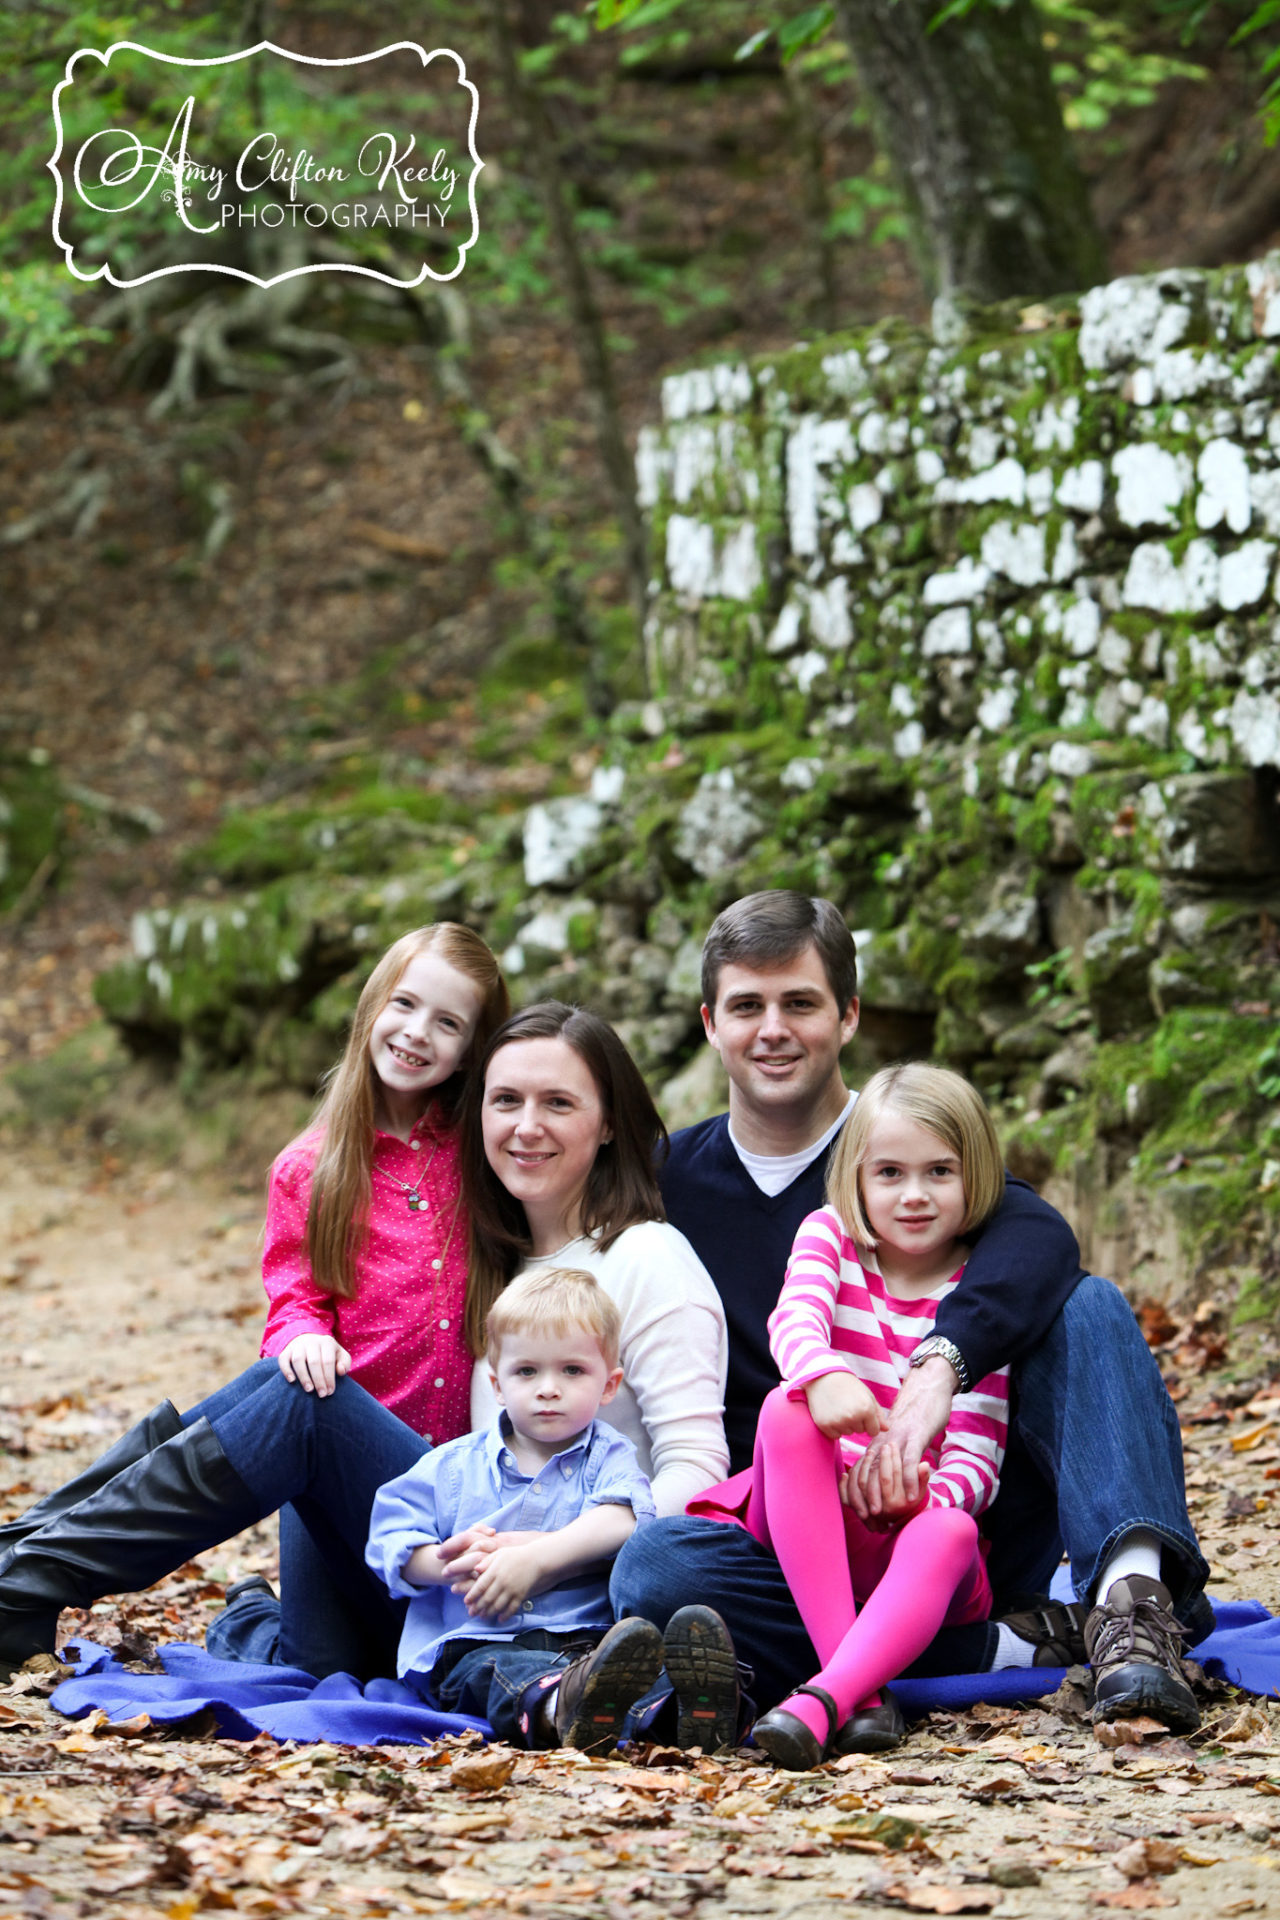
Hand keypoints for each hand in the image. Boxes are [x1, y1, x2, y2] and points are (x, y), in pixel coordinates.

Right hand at [278, 1333, 351, 1396]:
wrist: (309, 1341)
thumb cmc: (328, 1354)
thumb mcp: (340, 1355)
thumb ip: (344, 1363)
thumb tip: (340, 1371)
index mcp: (327, 1342)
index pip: (328, 1361)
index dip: (329, 1377)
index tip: (330, 1392)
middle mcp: (311, 1342)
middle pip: (314, 1362)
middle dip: (318, 1380)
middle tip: (322, 1395)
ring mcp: (297, 1346)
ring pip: (298, 1361)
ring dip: (303, 1376)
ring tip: (309, 1390)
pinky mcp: (286, 1351)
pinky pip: (283, 1360)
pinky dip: (286, 1370)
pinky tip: (292, 1381)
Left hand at [461, 1541, 546, 1621]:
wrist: (536, 1559)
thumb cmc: (515, 1555)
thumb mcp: (499, 1554)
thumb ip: (486, 1561)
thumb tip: (475, 1569)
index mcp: (495, 1571)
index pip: (480, 1586)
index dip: (472, 1595)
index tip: (466, 1601)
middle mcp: (503, 1582)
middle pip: (487, 1598)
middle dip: (477, 1607)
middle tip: (471, 1613)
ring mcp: (512, 1589)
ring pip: (498, 1606)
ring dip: (489, 1613)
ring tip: (483, 1616)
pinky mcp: (521, 1595)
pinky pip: (512, 1608)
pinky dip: (505, 1615)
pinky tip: (500, 1619)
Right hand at [804, 1371, 883, 1441]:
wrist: (824, 1377)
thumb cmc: (848, 1385)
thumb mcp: (867, 1396)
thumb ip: (878, 1414)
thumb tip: (886, 1430)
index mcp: (866, 1409)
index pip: (874, 1431)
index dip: (869, 1423)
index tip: (862, 1412)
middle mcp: (853, 1417)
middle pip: (860, 1431)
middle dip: (857, 1422)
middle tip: (848, 1405)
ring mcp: (838, 1421)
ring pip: (848, 1433)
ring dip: (845, 1424)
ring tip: (839, 1408)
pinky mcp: (825, 1425)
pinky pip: (835, 1436)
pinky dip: (834, 1428)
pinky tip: (831, 1414)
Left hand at [843, 1356, 954, 1520]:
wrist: (927, 1390)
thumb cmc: (912, 1420)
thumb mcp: (895, 1440)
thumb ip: (886, 1459)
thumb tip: (879, 1483)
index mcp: (875, 1445)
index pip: (858, 1473)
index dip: (856, 1495)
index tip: (859, 1514)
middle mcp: (882, 1443)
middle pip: (867, 1474)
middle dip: (866, 1500)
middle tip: (870, 1520)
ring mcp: (898, 1440)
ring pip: (885, 1469)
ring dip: (884, 1494)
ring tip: (886, 1513)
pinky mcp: (916, 1436)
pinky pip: (910, 1461)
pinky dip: (910, 1480)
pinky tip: (912, 1497)